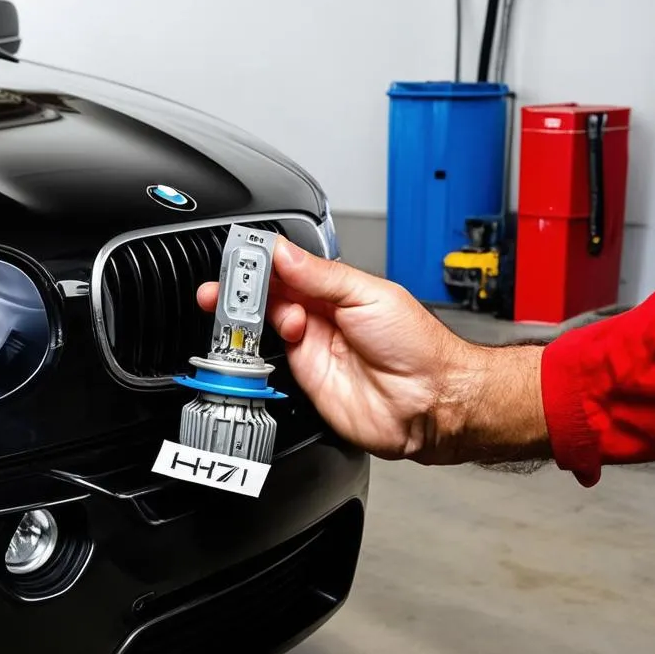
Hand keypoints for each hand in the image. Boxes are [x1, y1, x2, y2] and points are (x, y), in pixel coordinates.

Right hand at [196, 237, 548, 464]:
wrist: (430, 400)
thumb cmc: (419, 347)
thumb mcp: (368, 294)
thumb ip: (321, 275)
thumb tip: (283, 253)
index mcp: (338, 289)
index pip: (290, 268)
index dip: (263, 261)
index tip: (242, 254)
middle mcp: (322, 317)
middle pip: (270, 297)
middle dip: (244, 288)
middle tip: (224, 284)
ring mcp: (312, 348)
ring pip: (266, 326)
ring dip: (251, 316)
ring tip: (245, 309)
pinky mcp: (306, 379)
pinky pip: (272, 361)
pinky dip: (260, 348)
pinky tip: (263, 335)